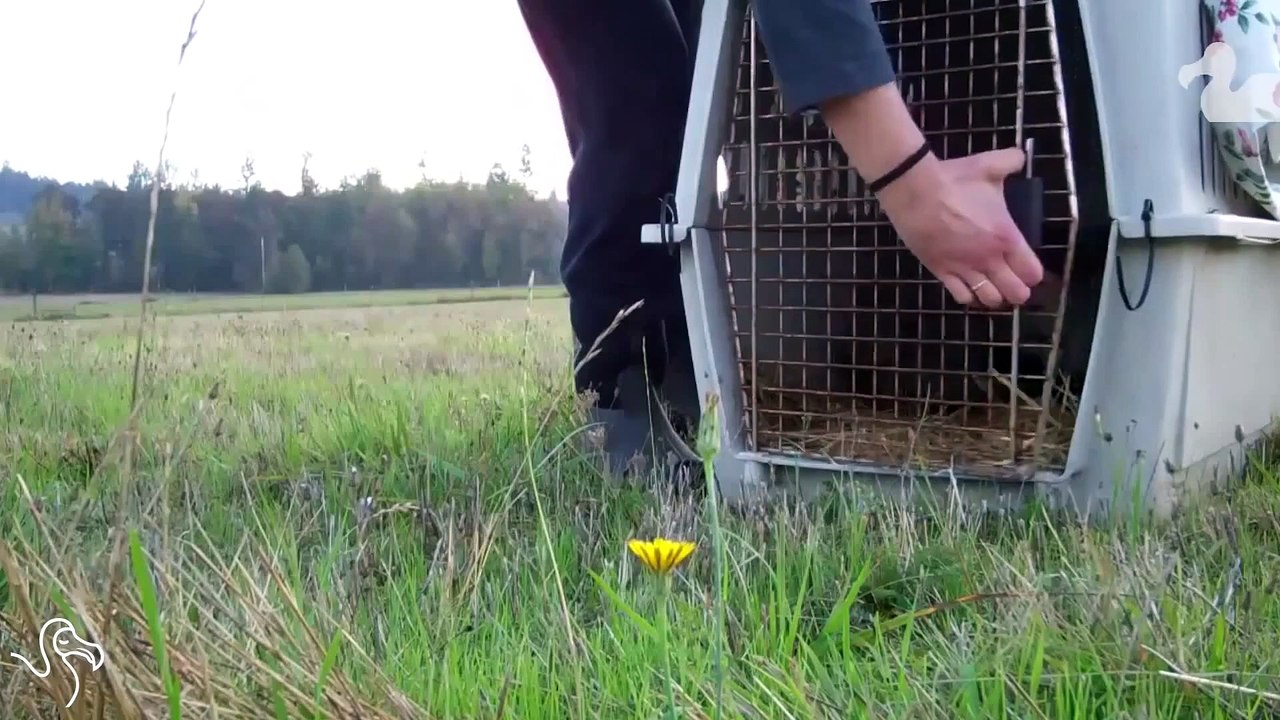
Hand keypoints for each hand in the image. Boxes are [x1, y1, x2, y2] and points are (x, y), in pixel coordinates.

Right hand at [875, 146, 1043, 307]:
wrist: (915, 191)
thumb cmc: (955, 180)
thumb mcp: (990, 165)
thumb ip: (1011, 162)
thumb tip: (1020, 158)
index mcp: (1006, 236)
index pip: (1032, 272)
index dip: (1034, 274)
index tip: (1030, 269)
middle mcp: (988, 259)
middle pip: (1015, 292)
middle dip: (1019, 290)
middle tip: (1014, 282)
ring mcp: (964, 268)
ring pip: (989, 299)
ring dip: (995, 296)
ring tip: (993, 286)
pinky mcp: (941, 271)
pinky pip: (961, 297)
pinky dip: (969, 296)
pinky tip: (969, 287)